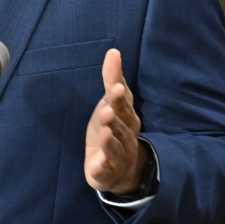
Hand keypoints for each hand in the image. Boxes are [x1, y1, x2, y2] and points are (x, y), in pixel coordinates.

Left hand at [85, 49, 146, 194]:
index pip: (124, 104)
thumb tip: (113, 51)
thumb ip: (112, 79)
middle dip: (116, 116)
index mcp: (127, 117)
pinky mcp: (107, 172)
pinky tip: (97, 165)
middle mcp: (126, 136)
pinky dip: (102, 168)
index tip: (115, 86)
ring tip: (105, 130)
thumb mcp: (110, 104)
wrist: (120, 169)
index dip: (119, 97)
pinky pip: (105, 170)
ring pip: (115, 147)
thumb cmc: (113, 129)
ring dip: (110, 139)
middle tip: (108, 108)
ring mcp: (118, 156)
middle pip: (121, 125)